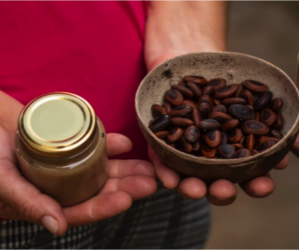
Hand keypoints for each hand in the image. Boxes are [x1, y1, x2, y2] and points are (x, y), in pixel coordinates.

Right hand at [0, 131, 156, 235]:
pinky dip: (110, 144)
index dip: (104, 206)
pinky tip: (125, 143)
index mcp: (46, 201)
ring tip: (148, 167)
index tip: (126, 200)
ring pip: (102, 170)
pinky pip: (94, 145)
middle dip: (126, 187)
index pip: (81, 209)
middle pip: (99, 189)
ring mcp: (66, 163)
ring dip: (126, 168)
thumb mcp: (4, 180)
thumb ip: (29, 202)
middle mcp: (61, 185)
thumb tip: (58, 228)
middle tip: (150, 182)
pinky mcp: (69, 141)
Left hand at [145, 52, 288, 205]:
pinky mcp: (159, 141)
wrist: (187, 53)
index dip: (257, 184)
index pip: (248, 175)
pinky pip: (160, 160)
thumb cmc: (220, 74)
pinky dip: (164, 170)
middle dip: (222, 191)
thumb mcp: (244, 92)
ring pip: (188, 177)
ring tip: (195, 189)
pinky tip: (168, 178)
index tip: (264, 185)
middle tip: (225, 190)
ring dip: (192, 188)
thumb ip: (262, 118)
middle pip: (217, 182)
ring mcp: (184, 151)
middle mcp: (210, 156)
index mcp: (234, 150)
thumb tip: (286, 144)